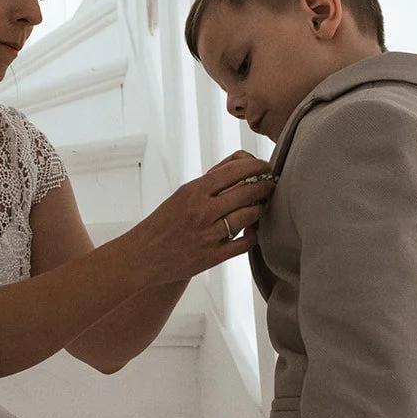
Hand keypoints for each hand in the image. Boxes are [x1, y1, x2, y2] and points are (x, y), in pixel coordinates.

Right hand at [119, 151, 274, 286]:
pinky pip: (244, 244)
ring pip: (249, 216)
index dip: (256, 166)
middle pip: (247, 192)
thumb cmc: (165, 222)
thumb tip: (243, 160)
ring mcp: (208, 235)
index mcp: (193, 191)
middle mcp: (201, 212)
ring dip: (261, 208)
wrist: (144, 255)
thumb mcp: (183, 193)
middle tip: (272, 183)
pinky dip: (254, 235)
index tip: (266, 166)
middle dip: (265, 185)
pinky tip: (253, 230)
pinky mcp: (212, 257)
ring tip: (263, 204)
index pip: (234, 171)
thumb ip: (213, 178)